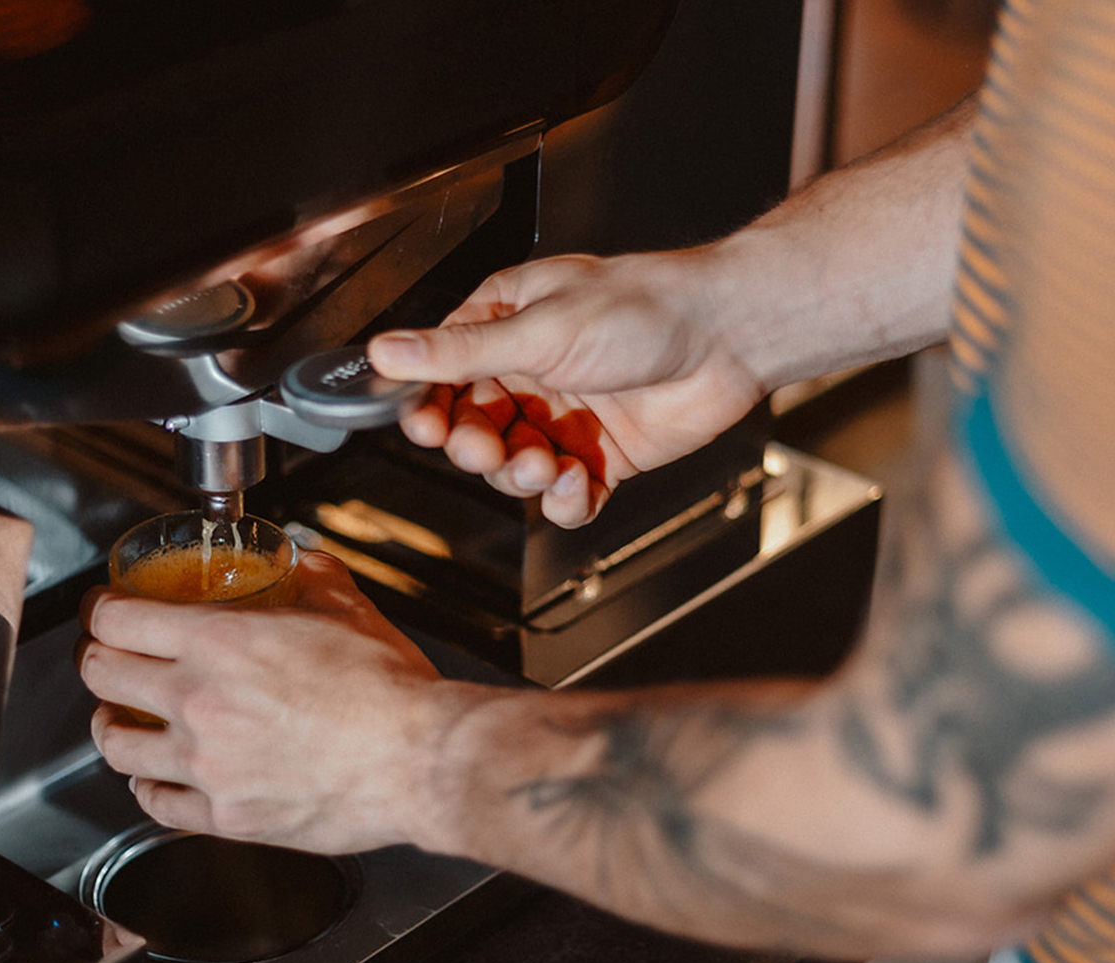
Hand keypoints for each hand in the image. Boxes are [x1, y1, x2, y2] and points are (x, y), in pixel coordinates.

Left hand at [76, 552, 468, 853]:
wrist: (419, 760)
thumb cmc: (389, 691)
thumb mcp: (348, 609)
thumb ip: (313, 579)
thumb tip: (302, 564)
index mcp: (218, 644)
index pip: (119, 620)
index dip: (100, 609)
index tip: (104, 610)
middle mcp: (198, 703)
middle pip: (101, 676)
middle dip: (96, 660)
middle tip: (105, 657)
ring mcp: (206, 765)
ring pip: (116, 747)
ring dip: (108, 726)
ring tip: (118, 721)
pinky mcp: (226, 817)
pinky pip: (157, 804)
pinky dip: (148, 788)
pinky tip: (155, 779)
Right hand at [368, 250, 768, 526]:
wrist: (727, 337)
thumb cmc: (644, 307)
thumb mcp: (539, 328)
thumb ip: (460, 352)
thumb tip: (386, 351)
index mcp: (503, 326)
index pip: (440, 376)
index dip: (427, 407)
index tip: (426, 427)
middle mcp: (529, 373)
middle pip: (471, 430)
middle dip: (476, 447)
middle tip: (492, 449)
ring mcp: (564, 418)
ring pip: (512, 469)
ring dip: (522, 476)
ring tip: (546, 465)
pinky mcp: (601, 456)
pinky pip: (564, 496)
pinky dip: (566, 501)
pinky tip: (579, 486)